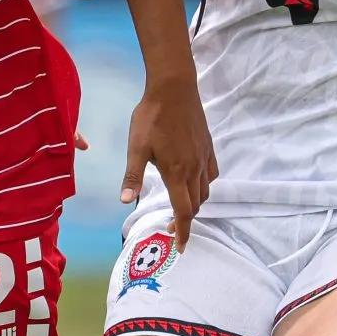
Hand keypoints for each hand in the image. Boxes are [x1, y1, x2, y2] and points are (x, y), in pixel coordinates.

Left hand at [120, 75, 215, 245]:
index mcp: (176, 172)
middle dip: (186, 221)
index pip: (183, 211)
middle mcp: (194, 168)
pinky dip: (205, 185)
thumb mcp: (136, 147)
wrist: (174, 88)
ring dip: (195, 204)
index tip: (182, 247)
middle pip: (195, 205)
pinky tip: (195, 182)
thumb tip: (124, 201)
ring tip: (182, 207)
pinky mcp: (208, 147)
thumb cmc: (151, 117)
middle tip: (173, 228)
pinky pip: (212, 174)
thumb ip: (132, 176)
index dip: (183, 232)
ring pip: (205, 191)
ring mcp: (204, 157)